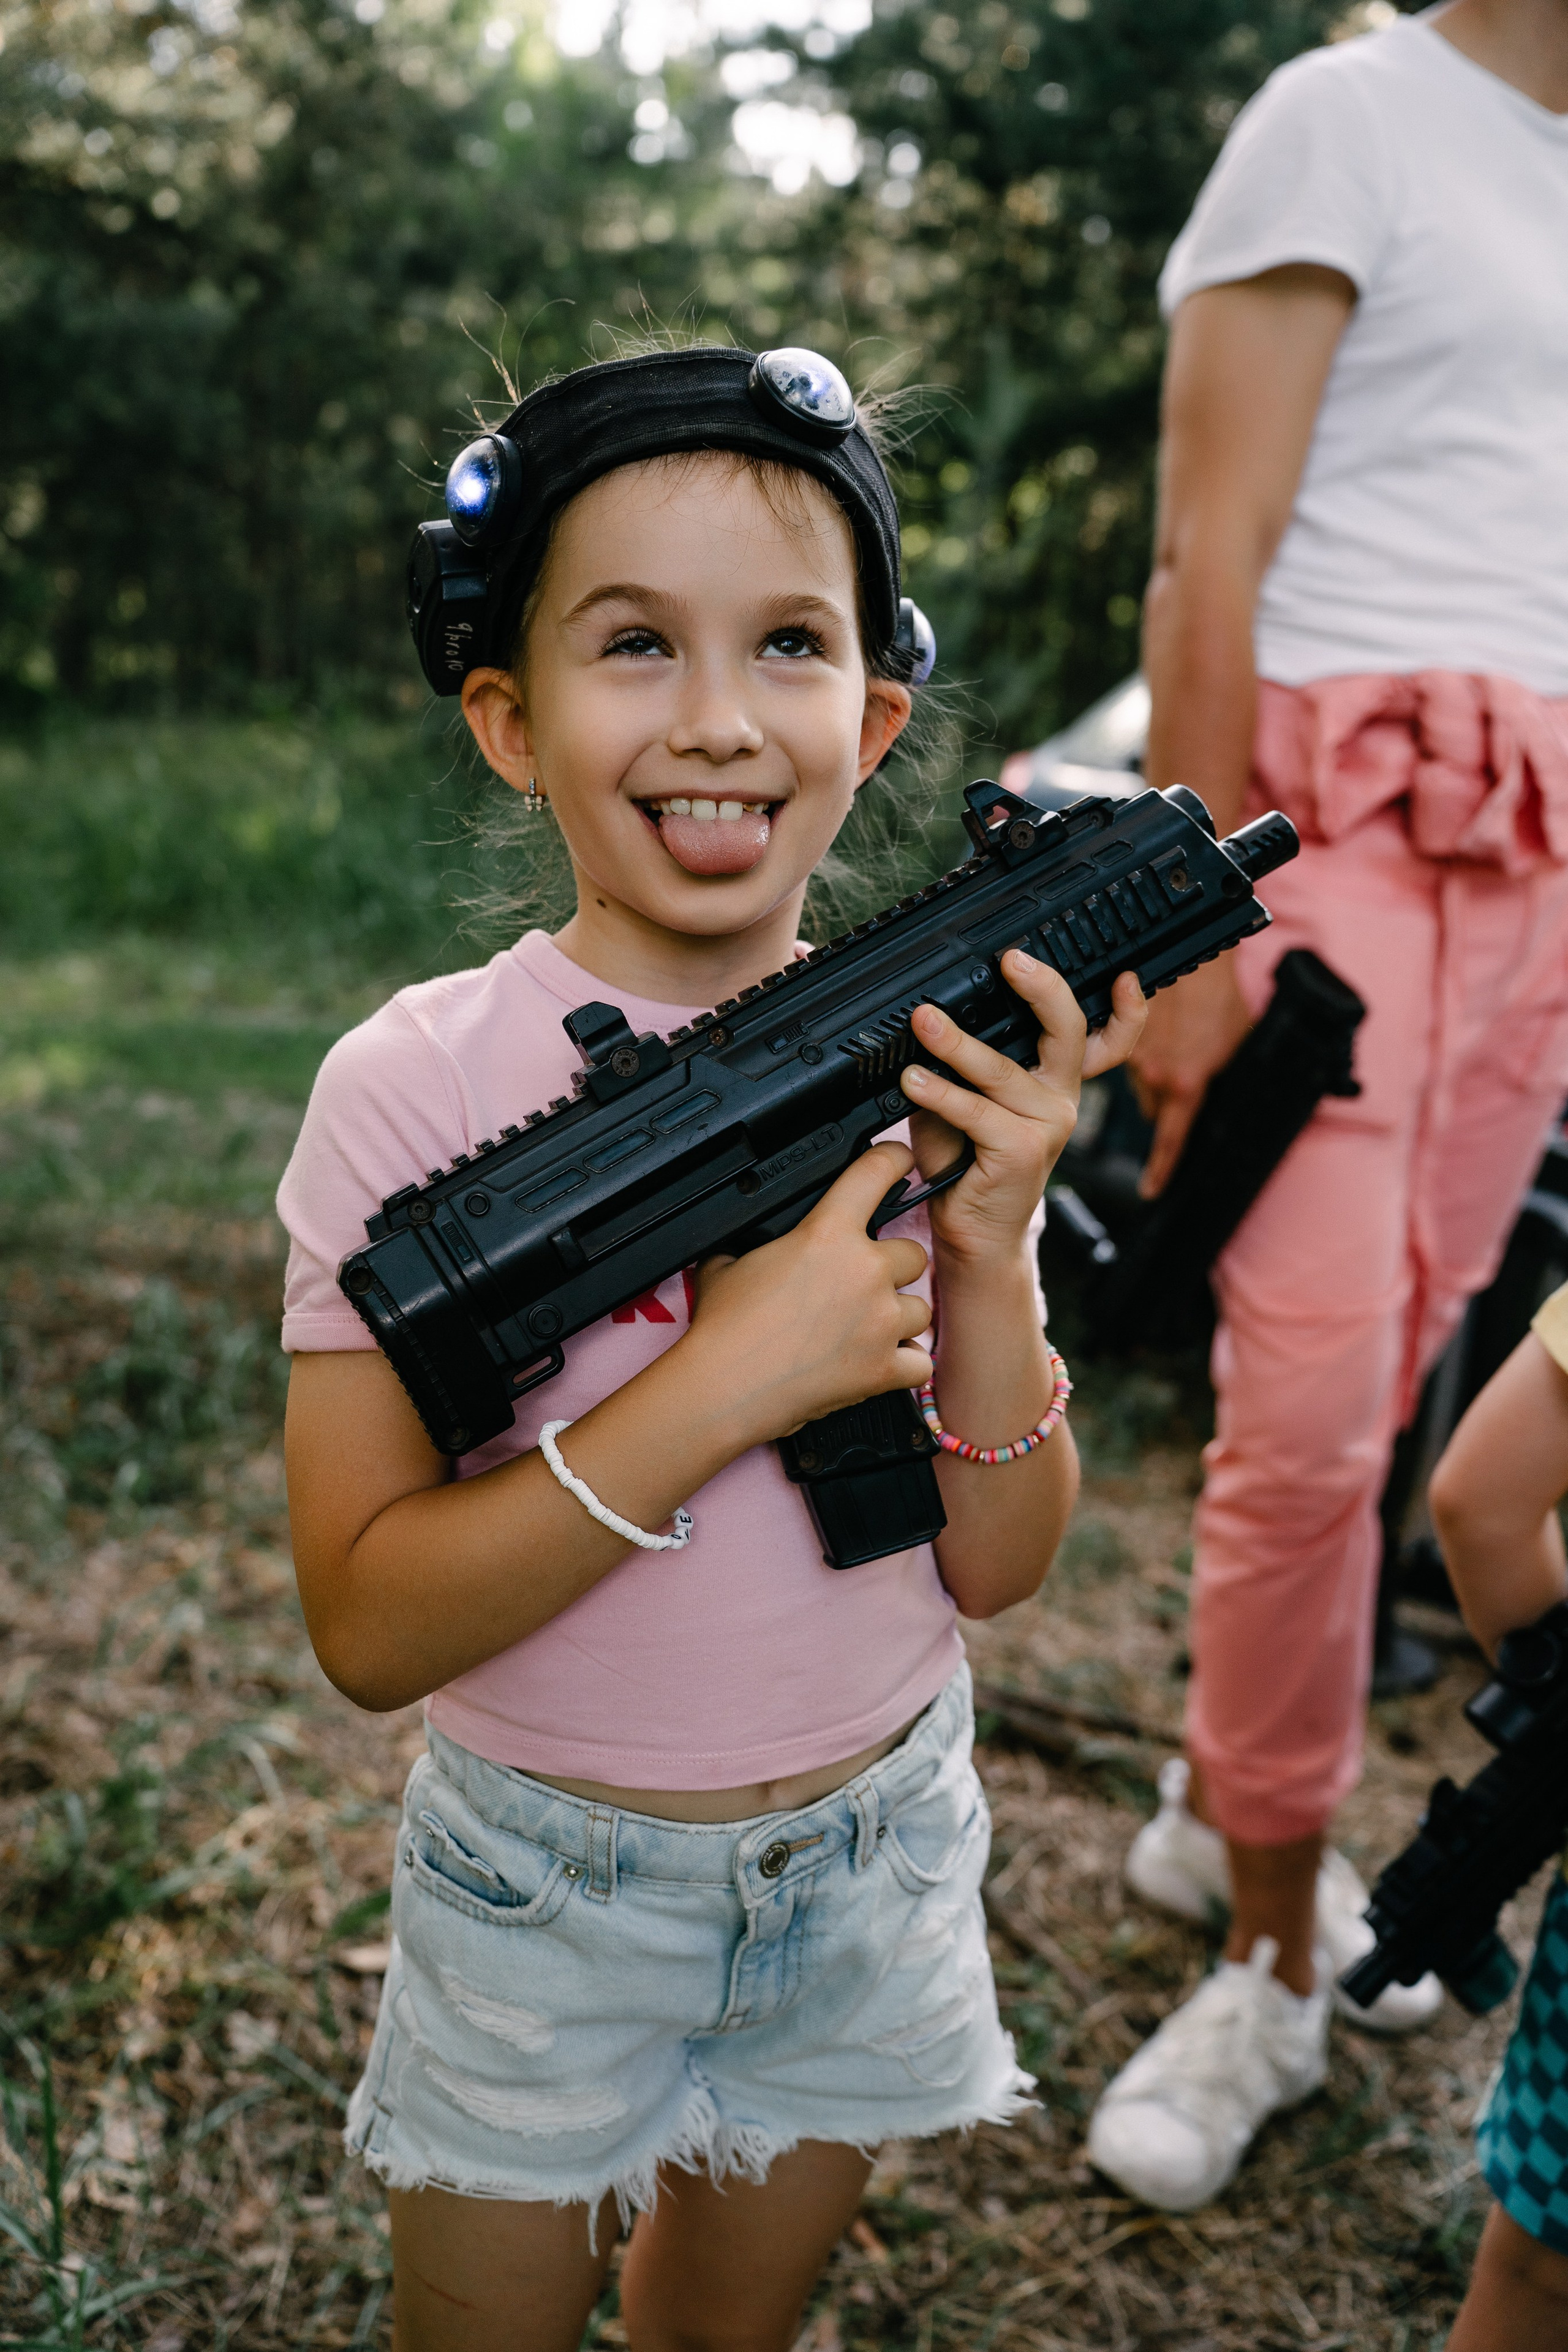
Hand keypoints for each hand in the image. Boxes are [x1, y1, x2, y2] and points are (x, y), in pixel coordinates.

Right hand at [686, 1142, 933, 1444]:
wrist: (724, 1387)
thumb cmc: (724, 1329)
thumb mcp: (729, 1262)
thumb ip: (758, 1243)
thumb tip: (752, 1242)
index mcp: (827, 1233)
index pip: (876, 1172)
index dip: (894, 1159)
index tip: (901, 1159)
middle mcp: (864, 1271)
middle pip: (912, 1252)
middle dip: (890, 1268)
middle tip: (859, 1286)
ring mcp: (880, 1320)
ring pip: (920, 1308)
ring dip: (898, 1316)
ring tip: (864, 1329)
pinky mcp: (884, 1368)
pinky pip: (920, 1361)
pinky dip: (904, 1364)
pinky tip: (878, 1362)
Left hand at [899, 952, 1146, 1271]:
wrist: (974, 1234)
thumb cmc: (968, 1164)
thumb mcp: (966, 1104)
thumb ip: (961, 1066)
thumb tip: (929, 1020)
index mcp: (1056, 1082)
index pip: (1106, 1041)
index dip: (1128, 1011)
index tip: (1124, 976)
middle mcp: (1061, 1100)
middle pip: (1068, 1032)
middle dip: (1043, 989)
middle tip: (1010, 961)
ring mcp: (1047, 1126)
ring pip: (1002, 1070)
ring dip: (956, 1043)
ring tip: (924, 1021)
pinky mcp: (1022, 1151)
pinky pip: (976, 1111)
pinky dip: (940, 1093)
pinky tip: (913, 1080)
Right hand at [1128, 957, 1252, 1197]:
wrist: (1189, 953)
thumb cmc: (1220, 996)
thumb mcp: (1238, 1043)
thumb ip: (1225, 1079)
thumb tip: (1227, 1099)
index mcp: (1185, 1085)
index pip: (1170, 1141)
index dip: (1161, 1170)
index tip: (1150, 1190)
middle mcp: (1153, 1077)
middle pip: (1153, 1111)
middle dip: (1166, 1103)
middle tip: (1185, 1079)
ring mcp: (1133, 1058)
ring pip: (1141, 1085)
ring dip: (1155, 1076)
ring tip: (1178, 1045)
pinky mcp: (1120, 1038)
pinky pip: (1131, 1061)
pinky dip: (1144, 1055)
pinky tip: (1163, 1032)